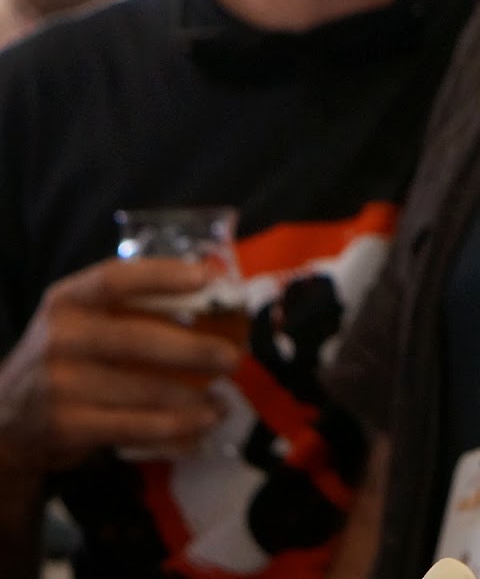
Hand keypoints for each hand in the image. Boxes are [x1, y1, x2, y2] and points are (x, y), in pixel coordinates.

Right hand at [0, 258, 239, 472]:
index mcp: (67, 301)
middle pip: (140, 339)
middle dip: (196, 350)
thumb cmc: (66, 358)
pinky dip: (175, 428)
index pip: (114, 279)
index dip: (162, 275)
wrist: (7, 418)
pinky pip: (134, 427)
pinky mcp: (67, 426)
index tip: (206, 278)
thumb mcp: (81, 320)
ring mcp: (60, 385)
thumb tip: (212, 285)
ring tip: (224, 402)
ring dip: (194, 399)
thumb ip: (131, 304)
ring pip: (144, 390)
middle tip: (232, 358)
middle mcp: (60, 339)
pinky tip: (201, 425)